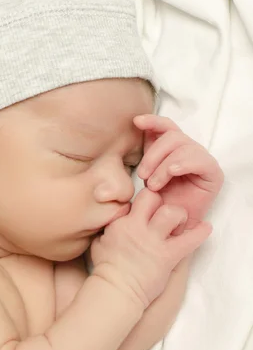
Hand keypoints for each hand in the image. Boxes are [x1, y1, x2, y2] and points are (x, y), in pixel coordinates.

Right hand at [91, 188, 210, 308]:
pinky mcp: (167, 256)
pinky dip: (200, 233)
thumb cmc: (107, 270)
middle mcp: (137, 228)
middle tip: (166, 215)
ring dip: (180, 216)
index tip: (150, 211)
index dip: (146, 202)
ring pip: (173, 212)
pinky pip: (190, 240)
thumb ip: (110, 227)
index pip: (137, 198)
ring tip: (180, 224)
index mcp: (121, 223)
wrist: (116, 292)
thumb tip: (116, 218)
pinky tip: (206, 228)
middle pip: (153, 197)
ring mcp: (153, 242)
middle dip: (162, 202)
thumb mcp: (100, 242)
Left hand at [134, 115, 223, 230]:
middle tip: (142, 175)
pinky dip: (182, 163)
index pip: (167, 127)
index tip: (136, 122)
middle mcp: (189, 151)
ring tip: (153, 185)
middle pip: (172, 136)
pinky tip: (172, 172)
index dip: (153, 121)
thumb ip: (146, 151)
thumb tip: (138, 123)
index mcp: (173, 149)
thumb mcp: (145, 173)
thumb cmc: (154, 203)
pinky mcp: (213, 174)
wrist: (166, 228)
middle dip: (153, 154)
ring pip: (183, 147)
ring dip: (163, 165)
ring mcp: (202, 161)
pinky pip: (199, 160)